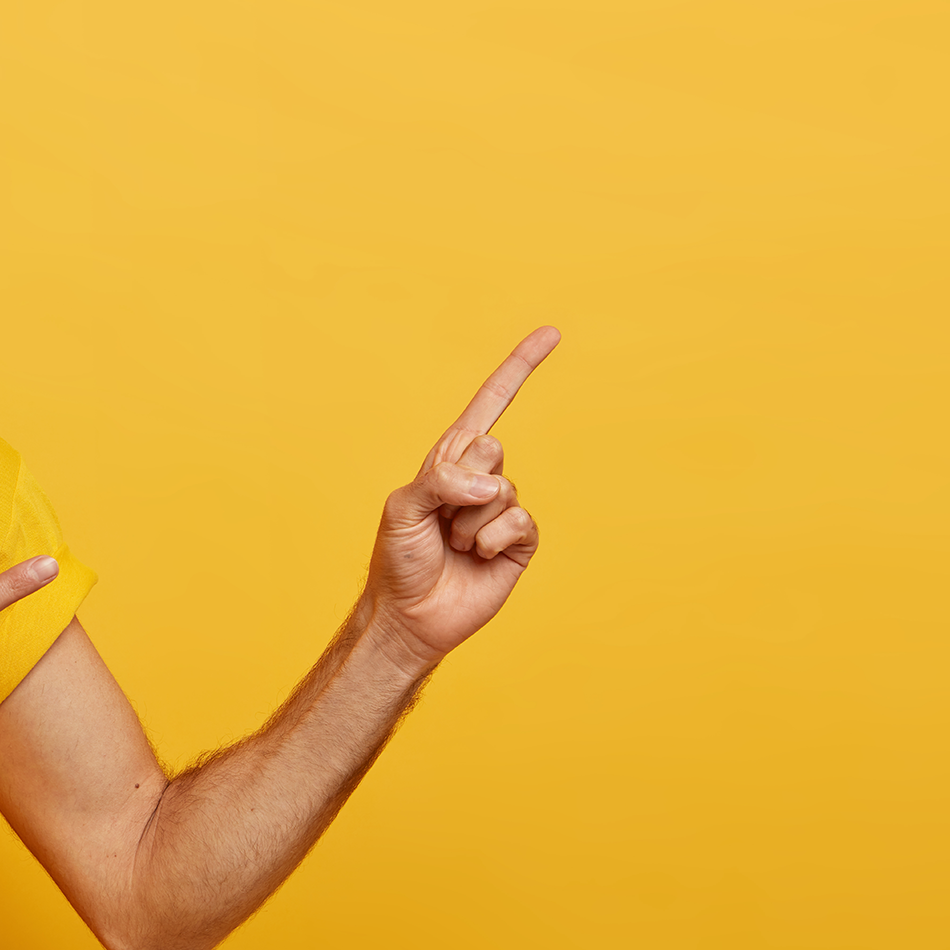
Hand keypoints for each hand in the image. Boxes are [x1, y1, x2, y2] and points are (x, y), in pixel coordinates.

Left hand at [365, 326, 559, 673]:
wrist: (410, 615)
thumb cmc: (398, 559)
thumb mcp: (402, 507)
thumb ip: (440, 480)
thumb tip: (491, 483)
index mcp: (449, 460)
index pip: (490, 404)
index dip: (520, 368)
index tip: (552, 334)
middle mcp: (480, 479)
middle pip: (492, 448)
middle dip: (460, 484)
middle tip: (440, 517)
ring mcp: (502, 510)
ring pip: (503, 490)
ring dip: (468, 521)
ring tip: (452, 545)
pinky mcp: (519, 542)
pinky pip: (519, 521)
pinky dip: (491, 539)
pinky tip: (476, 557)